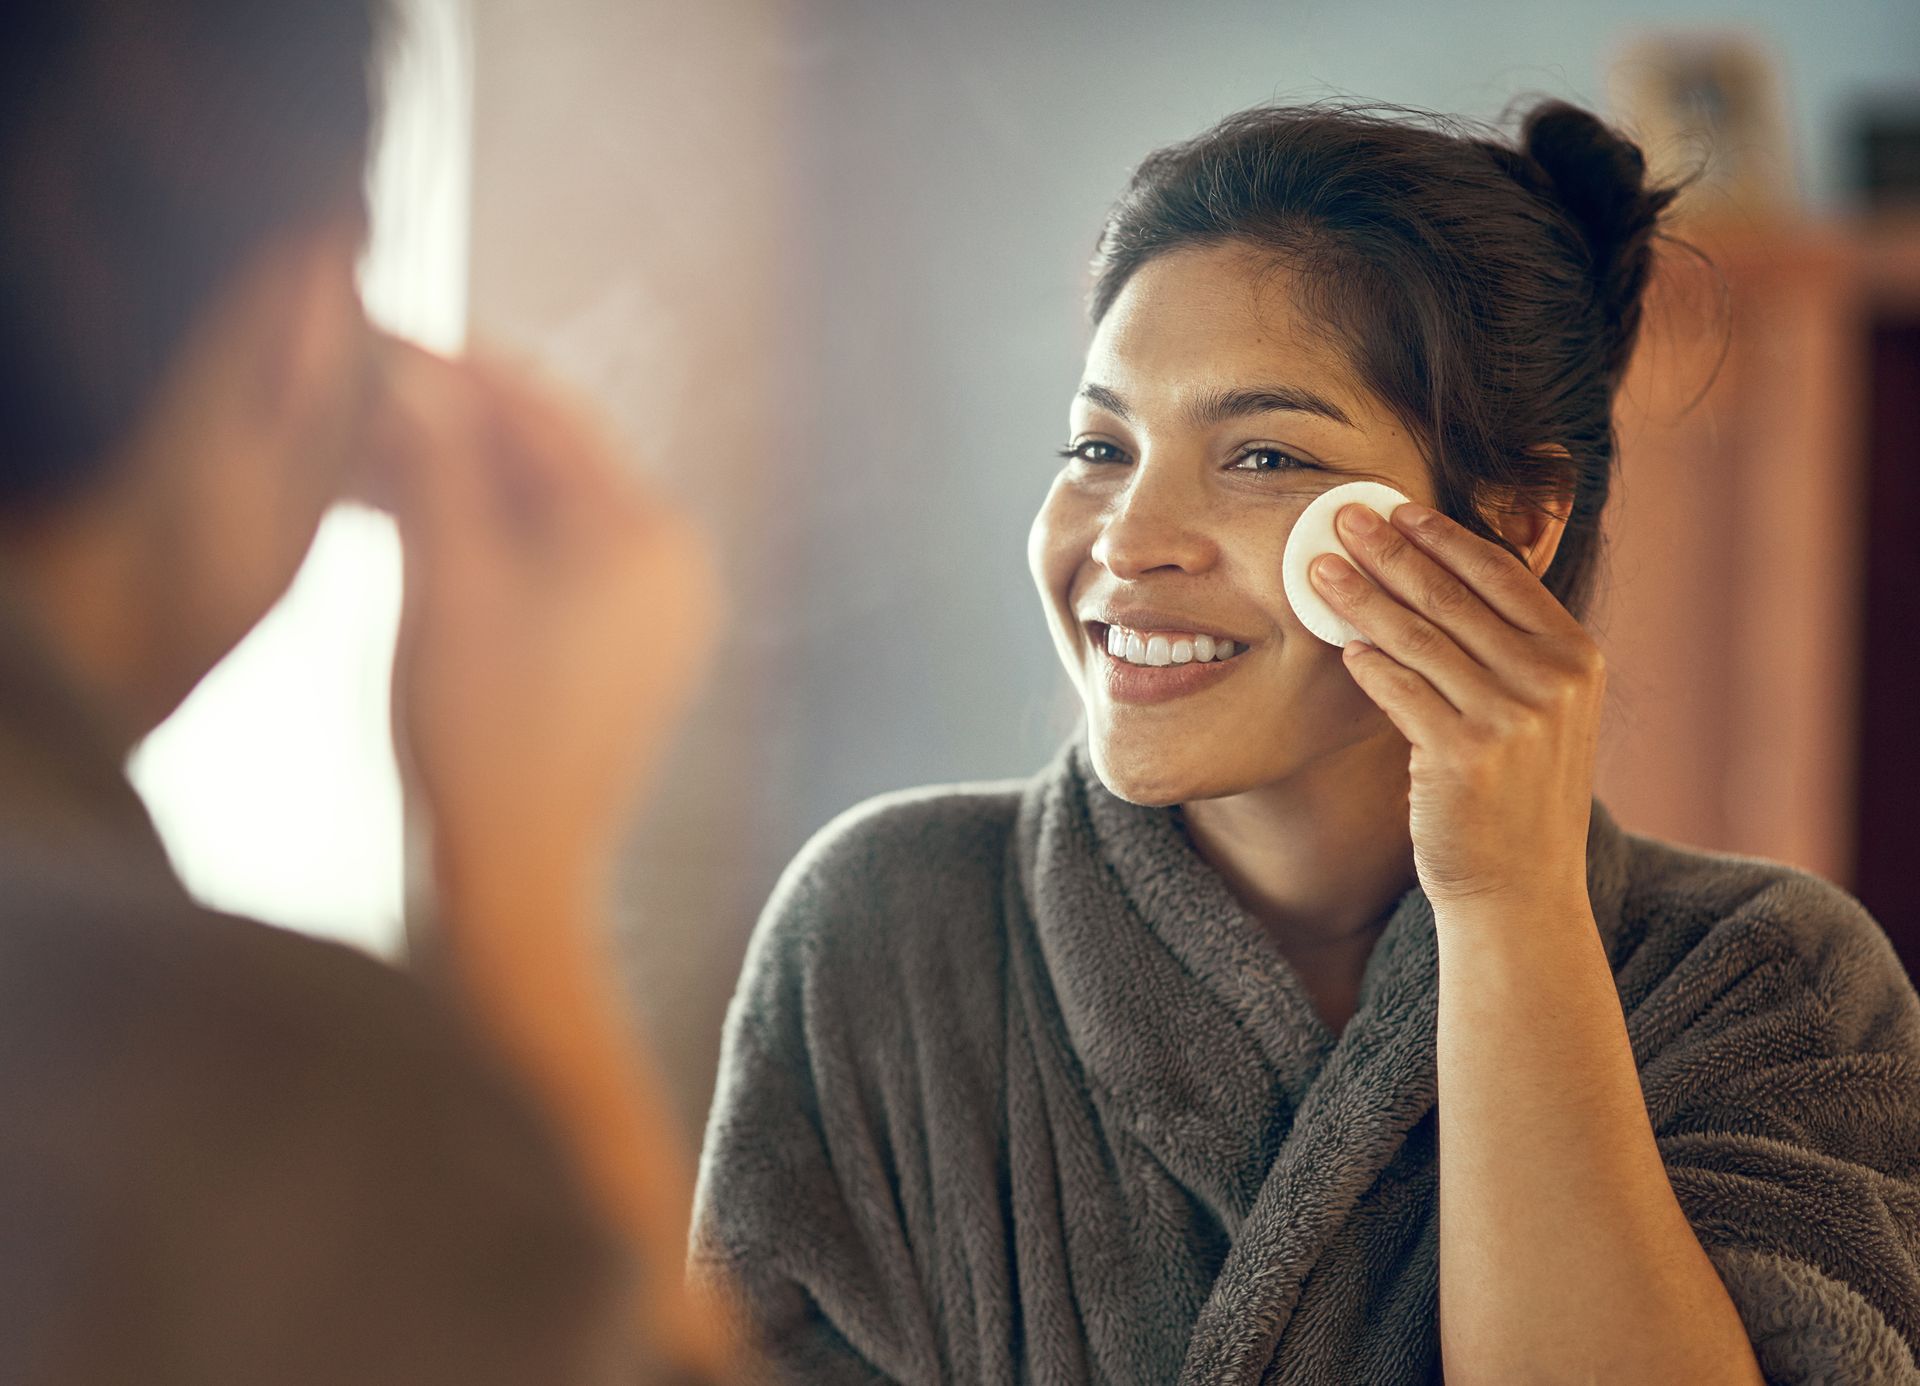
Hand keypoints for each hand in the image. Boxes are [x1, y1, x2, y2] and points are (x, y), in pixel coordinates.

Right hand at [368, 340, 720, 910]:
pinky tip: (411, 518)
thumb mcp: (446, 579)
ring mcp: (659, 610)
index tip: (388, 337)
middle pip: (553, 461)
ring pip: (548, 512)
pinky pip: (557, 563)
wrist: (516, 871)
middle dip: (456, 427)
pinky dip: (488, 538)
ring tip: (368, 457)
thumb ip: (436, 464)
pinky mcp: (629, 648)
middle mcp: (676, 563)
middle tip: (367, 394)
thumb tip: (412, 375)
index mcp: (650, 534)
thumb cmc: (480, 729)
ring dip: (462, 482)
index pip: (550, 415)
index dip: (462, 370)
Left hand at [1306, 501, 1601, 913]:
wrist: (1520, 888)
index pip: (1502, 574)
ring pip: (1419, 637)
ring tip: (1319, 568)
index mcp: (1577, 657)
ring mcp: (1512, 718)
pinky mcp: (1465, 755)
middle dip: (1390, 550)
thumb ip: (1510, 647)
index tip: (1399, 508)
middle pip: (1453, 596)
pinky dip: (1367, 663)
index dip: (1444, 536)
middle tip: (1342, 516)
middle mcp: (1553, 681)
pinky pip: (1400, 690)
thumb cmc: (1517, 794)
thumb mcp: (1542, 711)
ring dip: (1362, 596)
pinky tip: (1341, 642)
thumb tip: (1437, 573)